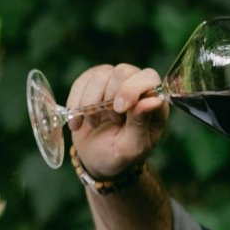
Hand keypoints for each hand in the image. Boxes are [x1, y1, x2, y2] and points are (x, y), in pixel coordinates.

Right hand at [66, 63, 168, 178]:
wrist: (94, 158)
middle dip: (109, 98)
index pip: (149, 78)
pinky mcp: (92, 83)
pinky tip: (78, 121)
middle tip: (109, 120)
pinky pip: (82, 82)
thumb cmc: (119, 155)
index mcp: (153, 101)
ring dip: (91, 104)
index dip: (132, 89)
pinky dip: (76, 103)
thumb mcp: (132, 147)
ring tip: (92, 124)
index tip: (119, 109)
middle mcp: (135, 86)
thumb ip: (141, 122)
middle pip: (123, 71)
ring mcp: (113, 82)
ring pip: (100, 76)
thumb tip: (153, 101)